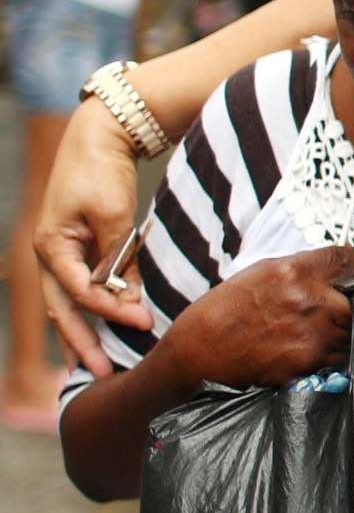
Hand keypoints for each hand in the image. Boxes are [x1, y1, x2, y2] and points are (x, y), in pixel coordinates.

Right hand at [36, 100, 148, 373]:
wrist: (98, 137)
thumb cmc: (102, 170)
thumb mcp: (112, 213)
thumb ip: (117, 256)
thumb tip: (126, 297)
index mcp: (51, 246)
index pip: (80, 291)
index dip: (111, 310)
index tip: (143, 322)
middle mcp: (50, 256)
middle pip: (64, 310)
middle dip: (83, 344)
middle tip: (105, 374)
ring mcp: (61, 256)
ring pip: (70, 306)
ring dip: (84, 335)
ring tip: (100, 368)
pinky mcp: (80, 252)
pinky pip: (83, 291)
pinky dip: (94, 314)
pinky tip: (107, 334)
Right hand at [163, 247, 353, 389]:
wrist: (199, 353)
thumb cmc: (224, 310)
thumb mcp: (260, 272)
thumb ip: (300, 270)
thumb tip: (332, 272)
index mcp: (296, 272)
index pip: (348, 260)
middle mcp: (311, 302)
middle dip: (348, 306)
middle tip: (333, 309)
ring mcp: (313, 336)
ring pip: (351, 334)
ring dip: (342, 332)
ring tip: (318, 332)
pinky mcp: (309, 365)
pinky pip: (338, 359)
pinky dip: (331, 355)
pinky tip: (312, 350)